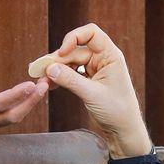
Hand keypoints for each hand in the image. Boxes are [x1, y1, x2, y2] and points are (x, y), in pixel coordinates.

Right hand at [0, 64, 47, 136]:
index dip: (16, 95)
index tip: (32, 84)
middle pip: (11, 116)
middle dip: (31, 102)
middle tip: (45, 85)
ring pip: (12, 120)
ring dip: (29, 105)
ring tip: (42, 87)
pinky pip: (8, 119)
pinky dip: (22, 107)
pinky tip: (31, 95)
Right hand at [43, 23, 151, 157]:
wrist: (123, 130)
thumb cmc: (117, 111)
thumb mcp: (92, 94)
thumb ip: (71, 80)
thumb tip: (50, 68)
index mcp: (110, 56)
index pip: (91, 33)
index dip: (73, 38)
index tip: (62, 53)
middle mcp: (103, 59)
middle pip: (75, 50)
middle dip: (57, 60)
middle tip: (40, 71)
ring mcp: (95, 69)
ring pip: (70, 62)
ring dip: (56, 70)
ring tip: (43, 81)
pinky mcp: (89, 80)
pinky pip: (71, 73)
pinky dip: (61, 77)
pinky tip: (50, 85)